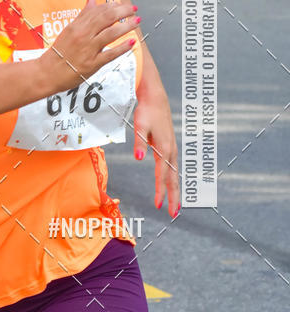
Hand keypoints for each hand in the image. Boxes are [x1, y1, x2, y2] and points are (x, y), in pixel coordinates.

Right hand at [37, 0, 138, 93]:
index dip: (113, 5)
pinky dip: (122, 48)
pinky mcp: (92, 64)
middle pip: (107, 18)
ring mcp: (88, 50)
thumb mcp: (68, 30)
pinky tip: (132, 42)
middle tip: (133, 9)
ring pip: (111, 33)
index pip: (98, 10)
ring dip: (127, 26)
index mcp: (77, 26)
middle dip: (123, 12)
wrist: (47, 73)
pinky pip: (110, 54)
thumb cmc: (58, 53)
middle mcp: (83, 35)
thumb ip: (82, 15)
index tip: (122, 5)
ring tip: (136, 21)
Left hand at [133, 86, 179, 217]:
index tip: (159, 206)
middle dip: (173, 197)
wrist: (155, 97)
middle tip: (173, 214)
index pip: (162, 175)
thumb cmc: (146, 111)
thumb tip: (138, 158)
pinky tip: (169, 184)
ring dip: (174, 190)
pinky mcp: (168, 146)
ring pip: (174, 174)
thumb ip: (139, 143)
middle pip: (173, 178)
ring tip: (174, 205)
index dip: (160, 191)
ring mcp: (171, 148)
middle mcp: (170, 150)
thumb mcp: (140, 126)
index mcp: (164, 148)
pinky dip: (172, 179)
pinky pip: (172, 167)